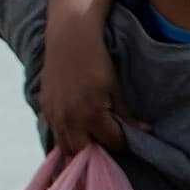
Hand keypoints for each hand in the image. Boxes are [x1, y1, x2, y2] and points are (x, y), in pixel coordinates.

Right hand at [30, 0, 121, 155]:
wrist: (69, 37)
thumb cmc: (97, 60)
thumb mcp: (115, 87)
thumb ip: (126, 114)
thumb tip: (144, 131)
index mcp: (90, 114)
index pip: (110, 142)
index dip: (122, 143)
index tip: (129, 140)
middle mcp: (68, 119)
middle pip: (83, 152)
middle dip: (97, 151)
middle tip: (108, 143)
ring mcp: (54, 114)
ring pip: (64, 146)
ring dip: (78, 147)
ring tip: (90, 141)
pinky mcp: (44, 106)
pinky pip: (54, 131)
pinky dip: (65, 135)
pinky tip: (75, 130)